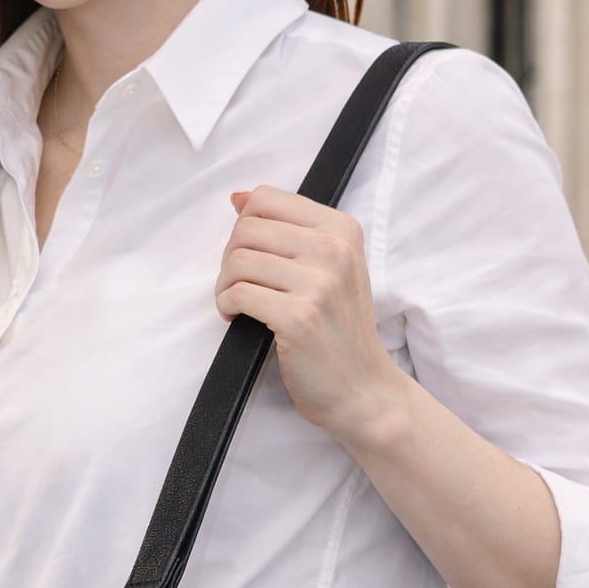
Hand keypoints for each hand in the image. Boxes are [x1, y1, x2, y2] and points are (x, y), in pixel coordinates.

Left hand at [215, 185, 398, 436]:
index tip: (249, 257)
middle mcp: (334, 250)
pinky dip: (227, 306)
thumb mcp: (331, 269)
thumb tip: (238, 197)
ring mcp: (319, 284)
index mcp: (342, 229)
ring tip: (237, 304)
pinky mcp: (299, 318)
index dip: (243, 227)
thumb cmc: (339, 331)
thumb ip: (289, 231)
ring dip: (225, 285)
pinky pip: (238, 294)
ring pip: (238, 260)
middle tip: (239, 286)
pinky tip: (238, 318)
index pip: (266, 199)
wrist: (363, 389)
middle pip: (247, 228)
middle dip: (230, 258)